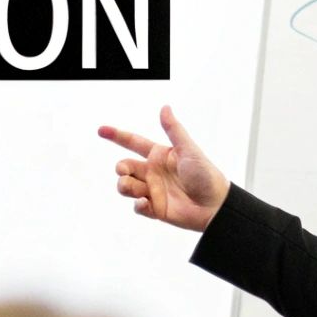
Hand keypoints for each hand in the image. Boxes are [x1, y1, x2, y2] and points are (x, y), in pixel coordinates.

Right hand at [98, 106, 229, 231]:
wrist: (215, 205)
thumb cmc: (206, 175)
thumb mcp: (188, 150)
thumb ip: (174, 130)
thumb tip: (164, 107)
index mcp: (159, 156)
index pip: (133, 143)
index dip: (117, 136)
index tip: (101, 130)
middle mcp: (153, 172)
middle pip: (124, 167)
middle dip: (120, 169)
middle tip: (124, 171)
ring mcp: (153, 190)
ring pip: (126, 186)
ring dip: (126, 186)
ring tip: (139, 191)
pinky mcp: (155, 209)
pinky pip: (137, 207)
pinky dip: (138, 205)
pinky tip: (146, 203)